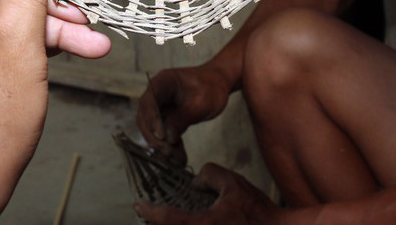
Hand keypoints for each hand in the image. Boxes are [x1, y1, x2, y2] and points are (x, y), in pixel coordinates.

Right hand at [136, 66, 232, 165]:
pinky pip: (164, 134)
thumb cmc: (212, 87)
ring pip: (152, 129)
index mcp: (163, 82)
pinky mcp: (166, 118)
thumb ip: (183, 118)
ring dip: (162, 146)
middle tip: (168, 153)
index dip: (152, 120)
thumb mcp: (201, 102)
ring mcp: (160, 106)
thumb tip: (168, 137)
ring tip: (176, 160)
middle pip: (145, 118)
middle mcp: (156, 94)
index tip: (162, 136)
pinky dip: (171, 146)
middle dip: (155, 137)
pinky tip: (180, 159)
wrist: (219, 84)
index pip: (149, 102)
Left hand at [136, 163, 282, 223]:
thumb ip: (210, 175)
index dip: (150, 212)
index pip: (168, 219)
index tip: (138, 205)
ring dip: (173, 224)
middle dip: (158, 223)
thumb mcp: (233, 183)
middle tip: (147, 213)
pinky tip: (188, 219)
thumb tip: (196, 183)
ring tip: (166, 216)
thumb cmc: (257, 211)